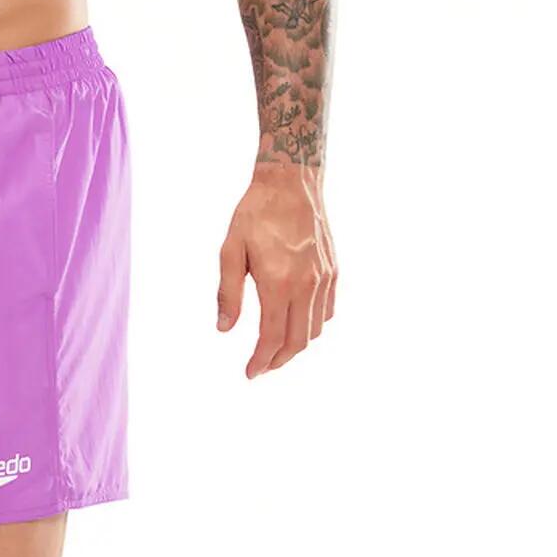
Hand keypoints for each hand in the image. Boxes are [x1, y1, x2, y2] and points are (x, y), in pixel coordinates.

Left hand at [216, 168, 336, 377]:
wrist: (291, 182)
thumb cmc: (256, 213)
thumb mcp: (231, 250)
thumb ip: (228, 293)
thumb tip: (224, 329)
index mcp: (278, 283)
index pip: (271, 338)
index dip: (261, 361)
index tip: (250, 373)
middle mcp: (306, 286)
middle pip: (297, 342)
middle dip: (278, 361)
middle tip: (261, 367)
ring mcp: (323, 280)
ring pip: (316, 330)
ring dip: (296, 346)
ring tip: (276, 348)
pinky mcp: (333, 271)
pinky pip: (327, 311)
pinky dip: (314, 326)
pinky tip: (297, 322)